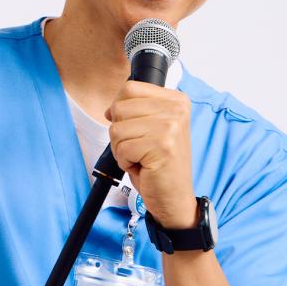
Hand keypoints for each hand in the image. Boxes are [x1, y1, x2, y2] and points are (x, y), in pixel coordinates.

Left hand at [106, 80, 197, 228]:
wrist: (175, 197)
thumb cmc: (160, 164)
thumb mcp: (151, 128)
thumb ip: (135, 110)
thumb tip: (109, 109)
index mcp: (176, 100)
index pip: (129, 88)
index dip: (122, 111)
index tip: (137, 129)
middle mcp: (176, 109)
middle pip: (120, 108)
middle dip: (121, 133)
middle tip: (141, 148)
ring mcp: (170, 126)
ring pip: (117, 129)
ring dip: (122, 149)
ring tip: (142, 157)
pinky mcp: (161, 145)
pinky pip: (121, 148)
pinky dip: (125, 162)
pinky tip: (143, 167)